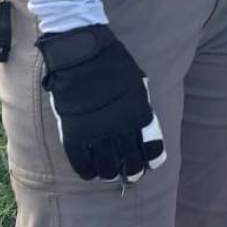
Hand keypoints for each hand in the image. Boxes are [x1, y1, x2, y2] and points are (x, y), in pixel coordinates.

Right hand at [36, 24, 165, 182]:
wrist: (81, 52)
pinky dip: (86, 170)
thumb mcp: (136, 83)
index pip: (151, 147)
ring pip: (106, 166)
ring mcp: (97, 131)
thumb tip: (142, 127)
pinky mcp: (74, 133)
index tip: (149, 164)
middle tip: (129, 175)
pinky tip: (89, 172)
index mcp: (139, 113)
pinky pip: (81, 161)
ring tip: (108, 174)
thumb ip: (139, 107)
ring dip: (109, 173)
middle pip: (130, 161)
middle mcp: (121, 127)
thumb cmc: (111, 63)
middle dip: (131, 171)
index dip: (151, 160)